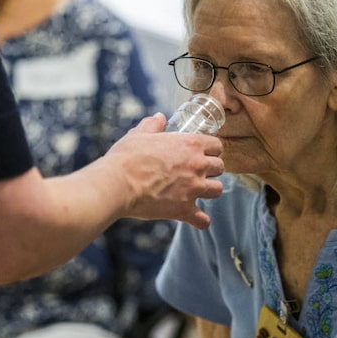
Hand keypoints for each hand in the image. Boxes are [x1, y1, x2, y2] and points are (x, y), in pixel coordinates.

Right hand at [106, 113, 224, 228]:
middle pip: (220, 167)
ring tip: (196, 192)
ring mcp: (193, 189)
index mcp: (191, 144)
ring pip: (218, 190)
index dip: (210, 150)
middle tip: (197, 173)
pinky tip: (194, 217)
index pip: (217, 146)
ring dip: (209, 191)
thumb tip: (159, 118)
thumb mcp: (140, 134)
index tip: (202, 155)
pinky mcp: (184, 209)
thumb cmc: (127, 157)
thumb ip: (153, 125)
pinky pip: (203, 219)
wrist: (116, 183)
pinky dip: (200, 220)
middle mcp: (197, 166)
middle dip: (211, 170)